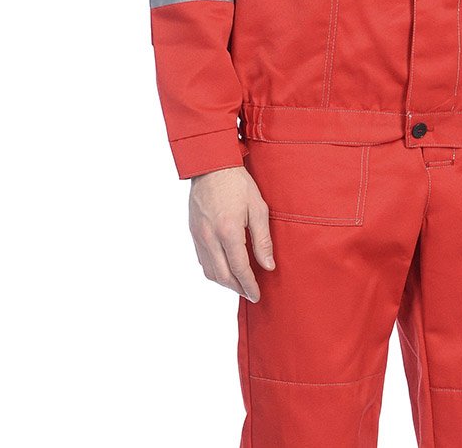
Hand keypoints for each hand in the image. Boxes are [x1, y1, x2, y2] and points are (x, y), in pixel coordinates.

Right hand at [188, 165, 275, 300]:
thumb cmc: (238, 183)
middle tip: (250, 293)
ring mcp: (198, 236)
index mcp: (228, 231)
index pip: (240, 269)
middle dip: (237, 288)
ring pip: (209, 271)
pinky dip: (213, 270)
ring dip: (224, 282)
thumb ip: (263, 239)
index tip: (256, 295)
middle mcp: (210, 237)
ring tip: (239, 284)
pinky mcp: (193, 232)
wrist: (212, 166)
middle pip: (223, 276)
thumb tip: (268, 265)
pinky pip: (202, 260)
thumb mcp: (258, 208)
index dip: (249, 285)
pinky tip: (224, 268)